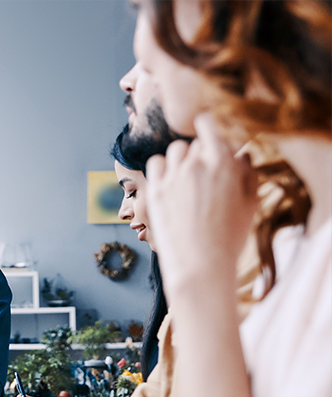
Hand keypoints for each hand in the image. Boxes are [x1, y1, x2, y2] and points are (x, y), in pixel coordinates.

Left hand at [146, 114, 257, 291]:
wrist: (200, 265)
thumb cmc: (229, 237)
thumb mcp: (250, 204)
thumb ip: (247, 173)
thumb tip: (242, 153)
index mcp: (222, 163)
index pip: (208, 124)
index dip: (209, 126)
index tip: (210, 135)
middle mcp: (195, 165)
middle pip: (194, 143)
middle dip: (201, 153)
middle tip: (207, 175)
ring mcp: (172, 177)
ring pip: (174, 150)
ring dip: (182, 159)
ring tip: (190, 180)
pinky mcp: (154, 190)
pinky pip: (156, 163)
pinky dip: (163, 168)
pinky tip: (171, 182)